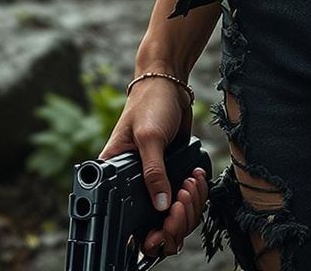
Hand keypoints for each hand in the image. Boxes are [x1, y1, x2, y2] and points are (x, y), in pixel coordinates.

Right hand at [99, 78, 210, 259]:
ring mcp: (152, 179)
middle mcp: (131, 180)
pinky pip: (182, 197)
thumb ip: (153, 171)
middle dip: (173, 216)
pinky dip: (193, 193)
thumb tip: (160, 205)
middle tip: (182, 197)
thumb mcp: (150, 136)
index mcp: (114, 174)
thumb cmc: (150, 103)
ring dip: (187, 203)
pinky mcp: (169, 173)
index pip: (121, 214)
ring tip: (191, 182)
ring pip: (170, 212)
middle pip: (151, 220)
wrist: (169, 84)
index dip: (144, 227)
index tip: (163, 221)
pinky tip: (196, 177)